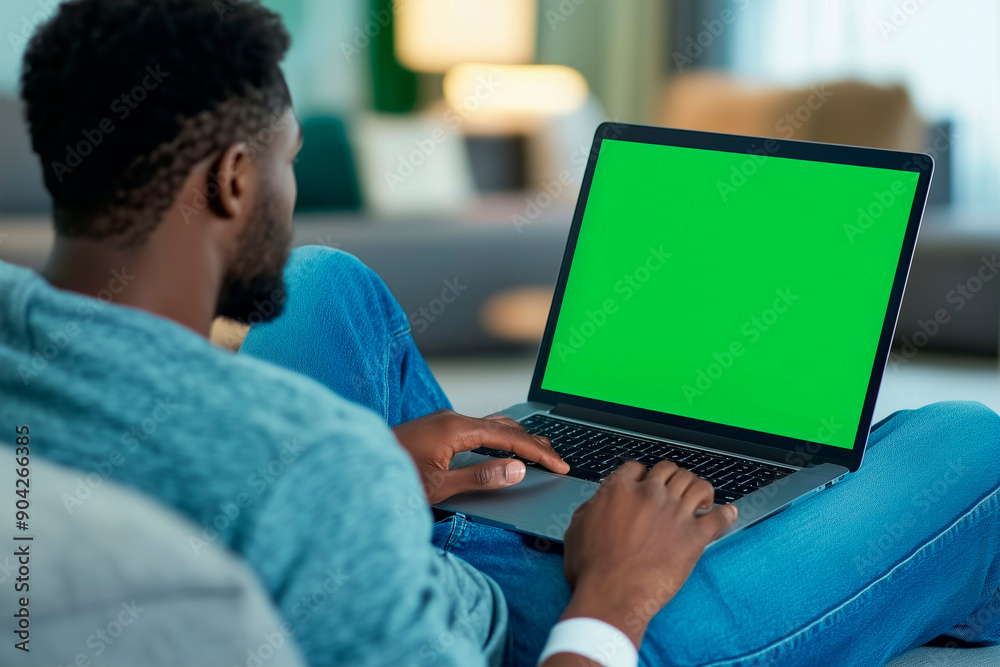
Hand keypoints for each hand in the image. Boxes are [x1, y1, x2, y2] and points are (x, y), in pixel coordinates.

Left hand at [392, 409, 569, 504]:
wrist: (354, 469)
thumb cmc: (391, 477)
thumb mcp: (439, 487)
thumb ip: (481, 477)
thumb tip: (517, 469)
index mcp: (456, 428)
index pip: (509, 437)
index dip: (538, 452)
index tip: (559, 465)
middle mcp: (451, 418)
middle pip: (504, 426)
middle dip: (534, 442)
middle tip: (557, 459)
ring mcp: (442, 421)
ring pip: (491, 424)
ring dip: (517, 438)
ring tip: (538, 452)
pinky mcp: (436, 428)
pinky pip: (477, 428)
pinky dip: (498, 438)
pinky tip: (503, 447)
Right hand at [560, 461, 737, 646]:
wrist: (611, 596)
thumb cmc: (592, 570)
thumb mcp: (577, 529)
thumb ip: (591, 507)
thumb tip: (600, 502)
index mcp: (620, 490)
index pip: (638, 468)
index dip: (643, 475)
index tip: (647, 484)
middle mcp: (650, 495)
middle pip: (670, 470)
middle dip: (673, 477)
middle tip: (676, 489)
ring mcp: (675, 514)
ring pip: (697, 485)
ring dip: (700, 489)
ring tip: (701, 499)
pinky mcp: (694, 536)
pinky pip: (719, 517)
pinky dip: (726, 513)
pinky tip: (728, 513)